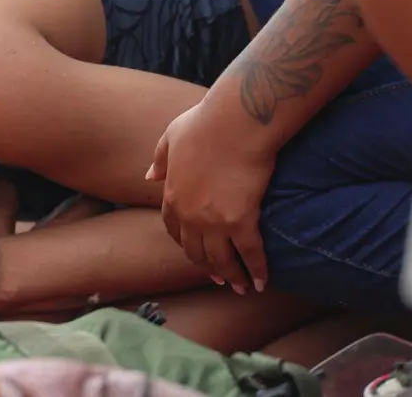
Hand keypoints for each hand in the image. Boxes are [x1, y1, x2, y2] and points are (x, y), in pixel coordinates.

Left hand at [147, 102, 275, 293]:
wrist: (234, 123)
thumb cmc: (205, 124)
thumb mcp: (171, 137)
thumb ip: (160, 159)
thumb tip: (149, 175)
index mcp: (171, 195)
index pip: (174, 230)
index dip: (186, 244)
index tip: (196, 252)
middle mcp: (189, 214)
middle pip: (196, 251)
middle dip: (208, 267)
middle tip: (220, 278)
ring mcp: (213, 221)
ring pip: (221, 260)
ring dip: (232, 276)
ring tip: (243, 287)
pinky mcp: (241, 221)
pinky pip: (250, 254)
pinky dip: (257, 271)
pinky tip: (262, 282)